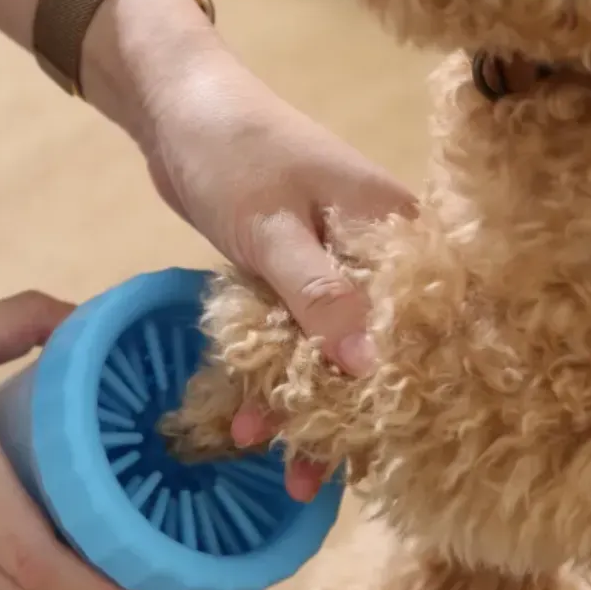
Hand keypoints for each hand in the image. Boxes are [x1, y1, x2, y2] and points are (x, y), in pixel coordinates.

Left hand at [144, 55, 416, 499]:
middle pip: (372, 345)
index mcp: (389, 227)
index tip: (393, 452)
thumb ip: (317, 294)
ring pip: (325, 348)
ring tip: (273, 467)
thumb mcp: (273, 226)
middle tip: (319, 480)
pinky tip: (245, 418)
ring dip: (297, 404)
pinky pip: (287, 336)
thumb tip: (369, 368)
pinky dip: (267, 375)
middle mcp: (368, 251)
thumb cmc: (232, 151)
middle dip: (344, 414)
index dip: (407, 387)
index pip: (417, 318)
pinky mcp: (286, 273)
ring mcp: (325, 263)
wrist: (173, 109)